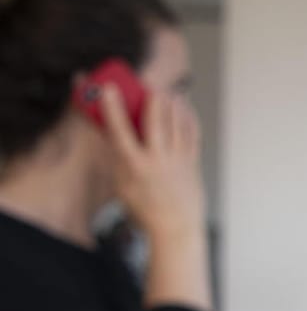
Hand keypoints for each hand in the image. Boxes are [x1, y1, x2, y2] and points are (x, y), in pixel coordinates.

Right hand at [100, 84, 204, 243]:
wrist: (175, 227)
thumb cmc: (144, 207)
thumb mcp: (122, 183)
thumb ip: (118, 154)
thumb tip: (110, 127)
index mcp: (133, 167)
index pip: (120, 131)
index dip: (113, 108)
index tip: (109, 89)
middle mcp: (157, 161)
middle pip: (156, 122)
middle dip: (152, 99)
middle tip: (148, 84)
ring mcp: (178, 161)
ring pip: (177, 125)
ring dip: (173, 104)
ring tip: (168, 91)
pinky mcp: (193, 163)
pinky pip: (192, 134)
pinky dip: (188, 118)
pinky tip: (184, 107)